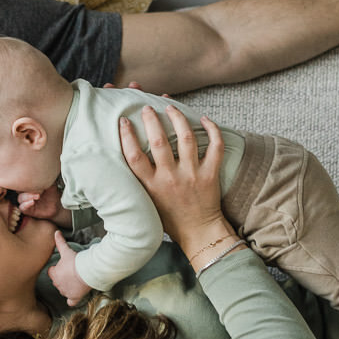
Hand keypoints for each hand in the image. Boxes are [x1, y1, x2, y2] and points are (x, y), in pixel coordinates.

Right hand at [17, 182, 69, 224]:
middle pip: (19, 189)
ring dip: (27, 197)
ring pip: (20, 198)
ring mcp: (26, 201)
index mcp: (28, 185)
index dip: (25, 179)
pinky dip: (26, 205)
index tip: (34, 179)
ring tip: (37, 196)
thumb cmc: (52, 193)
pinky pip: (22, 207)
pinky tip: (32, 202)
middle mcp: (25, 193)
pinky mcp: (28, 210)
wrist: (57, 205)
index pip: (20, 181)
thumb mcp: (49, 183)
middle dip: (26, 188)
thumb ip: (45, 177)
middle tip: (35, 188)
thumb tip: (42, 169)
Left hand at [48, 233, 90, 306]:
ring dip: (67, 286)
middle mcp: (58, 285)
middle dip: (62, 277)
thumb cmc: (76, 261)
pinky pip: (71, 302)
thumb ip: (59, 242)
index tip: (63, 266)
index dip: (56, 269)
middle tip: (70, 272)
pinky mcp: (74, 297)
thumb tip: (55, 232)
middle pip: (57, 281)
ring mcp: (66, 292)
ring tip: (75, 280)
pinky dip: (72, 300)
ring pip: (63, 290)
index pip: (51, 272)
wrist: (87, 272)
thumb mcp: (66, 251)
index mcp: (54, 274)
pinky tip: (74, 296)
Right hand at [119, 105, 235, 261]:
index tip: (124, 120)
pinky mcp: (210, 174)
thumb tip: (124, 158)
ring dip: (177, 118)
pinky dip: (212, 129)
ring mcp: (192, 175)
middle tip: (147, 107)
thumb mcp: (146, 200)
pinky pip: (214, 146)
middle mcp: (170, 178)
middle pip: (159, 141)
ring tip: (170, 106)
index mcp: (151, 186)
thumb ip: (138, 180)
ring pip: (186, 138)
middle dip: (151, 119)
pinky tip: (204, 118)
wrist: (199, 232)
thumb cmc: (169, 217)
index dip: (126, 135)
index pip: (134, 156)